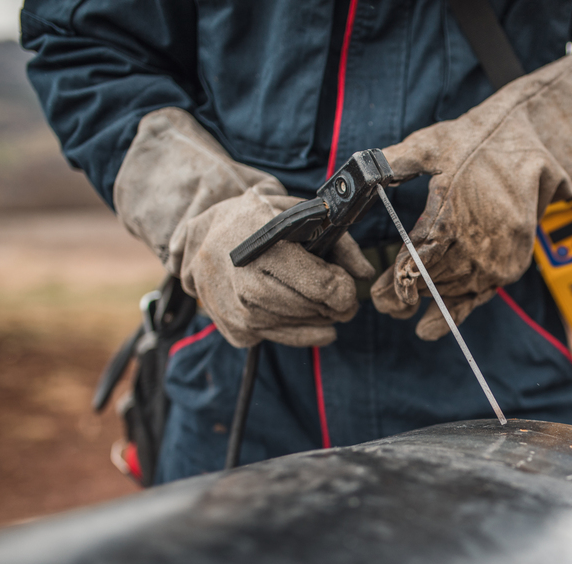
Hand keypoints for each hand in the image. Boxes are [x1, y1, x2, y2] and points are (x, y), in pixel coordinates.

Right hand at [114, 107, 372, 346]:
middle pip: (312, 308)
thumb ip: (338, 242)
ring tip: (321, 304)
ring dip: (318, 319)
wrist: (205, 234)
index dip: (345, 289)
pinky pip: (277, 339)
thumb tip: (365, 273)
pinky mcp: (231, 328)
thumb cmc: (260, 220)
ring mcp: (234, 307)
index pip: (322, 286)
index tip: (346, 283)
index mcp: (264, 245)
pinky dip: (297, 332)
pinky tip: (299, 316)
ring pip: (296, 326)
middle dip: (335, 306)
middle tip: (341, 299)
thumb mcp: (299, 215)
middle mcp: (243, 279)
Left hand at [370, 34, 571, 339]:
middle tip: (385, 306)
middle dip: (408, 293)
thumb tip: (361, 169)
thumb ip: (394, 161)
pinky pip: (480, 295)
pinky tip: (431, 329)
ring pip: (455, 289)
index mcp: (453, 207)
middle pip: (434, 279)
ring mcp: (499, 251)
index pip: (417, 257)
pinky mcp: (514, 261)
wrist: (537, 139)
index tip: (379, 297)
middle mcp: (478, 235)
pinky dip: (456, 311)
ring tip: (406, 309)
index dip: (397, 280)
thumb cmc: (480, 138)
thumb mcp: (432, 143)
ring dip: (430, 299)